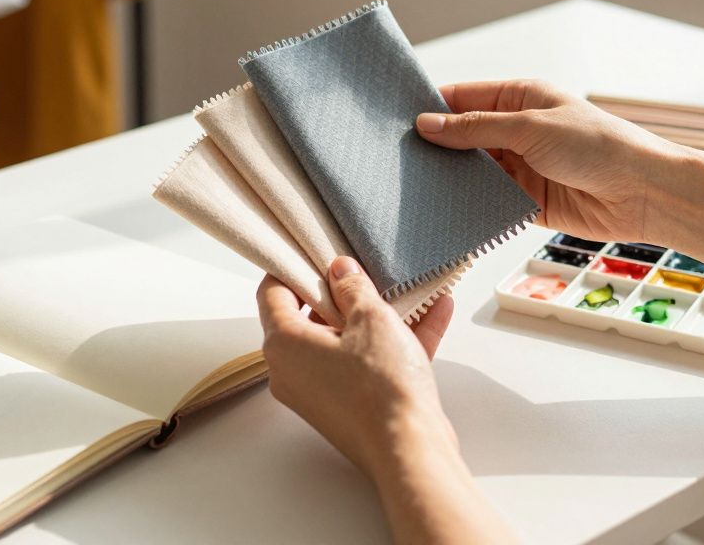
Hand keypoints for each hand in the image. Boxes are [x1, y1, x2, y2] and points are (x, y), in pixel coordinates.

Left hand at [257, 258, 511, 542]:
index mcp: (284, 345)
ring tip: (404, 289)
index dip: (290, 268)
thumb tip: (340, 271)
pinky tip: (432, 314)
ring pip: (342, 341)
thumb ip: (352, 287)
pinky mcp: (347, 405)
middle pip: (306, 317)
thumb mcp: (370, 318)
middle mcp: (292, 371)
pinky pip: (365, 363)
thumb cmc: (382, 389)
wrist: (410, 450)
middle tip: (361, 270)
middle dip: (338, 292)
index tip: (310, 252)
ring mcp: (319, 391)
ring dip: (373, 316)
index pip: (271, 294)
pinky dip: (391, 341)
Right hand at [415, 79, 680, 241]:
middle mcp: (515, 130)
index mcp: (519, 98)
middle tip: (388, 154)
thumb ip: (476, 128)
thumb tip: (427, 124)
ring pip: (468, 170)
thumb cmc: (598, 145)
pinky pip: (484, 201)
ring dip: (445, 177)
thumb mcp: (530, 126)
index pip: (463, 97)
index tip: (391, 116)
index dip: (429, 104)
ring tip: (405, 183)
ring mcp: (518, 167)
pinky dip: (463, 204)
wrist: (642, 193)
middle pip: (460, 135)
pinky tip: (437, 208)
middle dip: (431, 144)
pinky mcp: (522, 201)